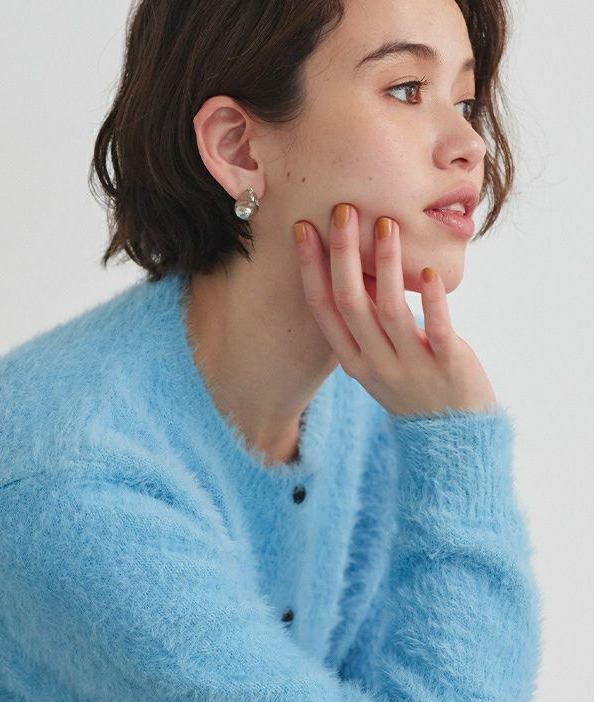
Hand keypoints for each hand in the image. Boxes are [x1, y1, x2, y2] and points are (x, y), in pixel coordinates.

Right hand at [293, 204, 498, 416]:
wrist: (451, 438)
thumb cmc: (414, 389)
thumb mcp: (377, 361)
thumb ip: (365, 324)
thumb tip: (354, 268)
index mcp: (353, 360)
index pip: (322, 309)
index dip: (311, 268)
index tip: (304, 229)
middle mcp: (375, 363)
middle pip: (350, 303)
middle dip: (343, 254)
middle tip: (344, 211)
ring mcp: (409, 366)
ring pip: (389, 310)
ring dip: (385, 265)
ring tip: (386, 225)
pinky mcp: (448, 366)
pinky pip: (436, 329)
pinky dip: (430, 300)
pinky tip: (428, 272)